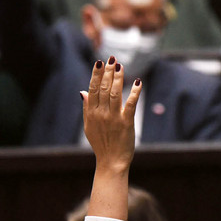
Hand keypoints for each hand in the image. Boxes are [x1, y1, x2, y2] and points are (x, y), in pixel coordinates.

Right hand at [81, 57, 140, 172]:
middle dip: (108, 72)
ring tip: (120, 65)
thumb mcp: (89, 126)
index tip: (99, 62)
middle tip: (112, 59)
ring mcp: (114, 118)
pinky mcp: (127, 123)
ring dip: (118, 78)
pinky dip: (134, 92)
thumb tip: (82, 91)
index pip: (93, 89)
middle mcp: (101, 114)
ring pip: (115, 93)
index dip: (96, 74)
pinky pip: (130, 104)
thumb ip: (86, 108)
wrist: (111, 161)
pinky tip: (138, 82)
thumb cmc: (100, 143)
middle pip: (104, 88)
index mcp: (91, 113)